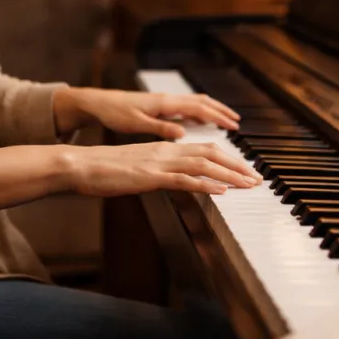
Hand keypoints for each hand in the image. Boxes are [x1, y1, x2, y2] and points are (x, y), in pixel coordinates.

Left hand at [53, 87, 240, 138]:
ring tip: (226, 120)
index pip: (199, 108)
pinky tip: (202, 122)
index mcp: (165, 103)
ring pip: (195, 103)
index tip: (234, 126)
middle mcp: (168, 99)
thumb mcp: (136, 123)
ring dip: (212, 111)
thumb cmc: (115, 113)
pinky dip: (199, 113)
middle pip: (202, 103)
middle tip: (238, 123)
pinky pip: (186, 107)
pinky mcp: (160, 106)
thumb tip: (184, 134)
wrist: (99, 102)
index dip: (218, 117)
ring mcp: (164, 101)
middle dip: (221, 112)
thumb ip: (161, 128)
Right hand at [61, 141, 261, 197]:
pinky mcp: (150, 177)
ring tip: (249, 184)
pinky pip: (183, 180)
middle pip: (211, 153)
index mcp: (163, 148)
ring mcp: (158, 163)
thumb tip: (172, 178)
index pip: (203, 149)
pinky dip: (205, 184)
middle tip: (257, 178)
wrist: (81, 165)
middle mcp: (165, 151)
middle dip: (238, 166)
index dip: (228, 158)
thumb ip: (157, 170)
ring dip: (230, 175)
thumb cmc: (103, 169)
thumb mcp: (136, 167)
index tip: (245, 170)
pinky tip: (221, 191)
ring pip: (203, 164)